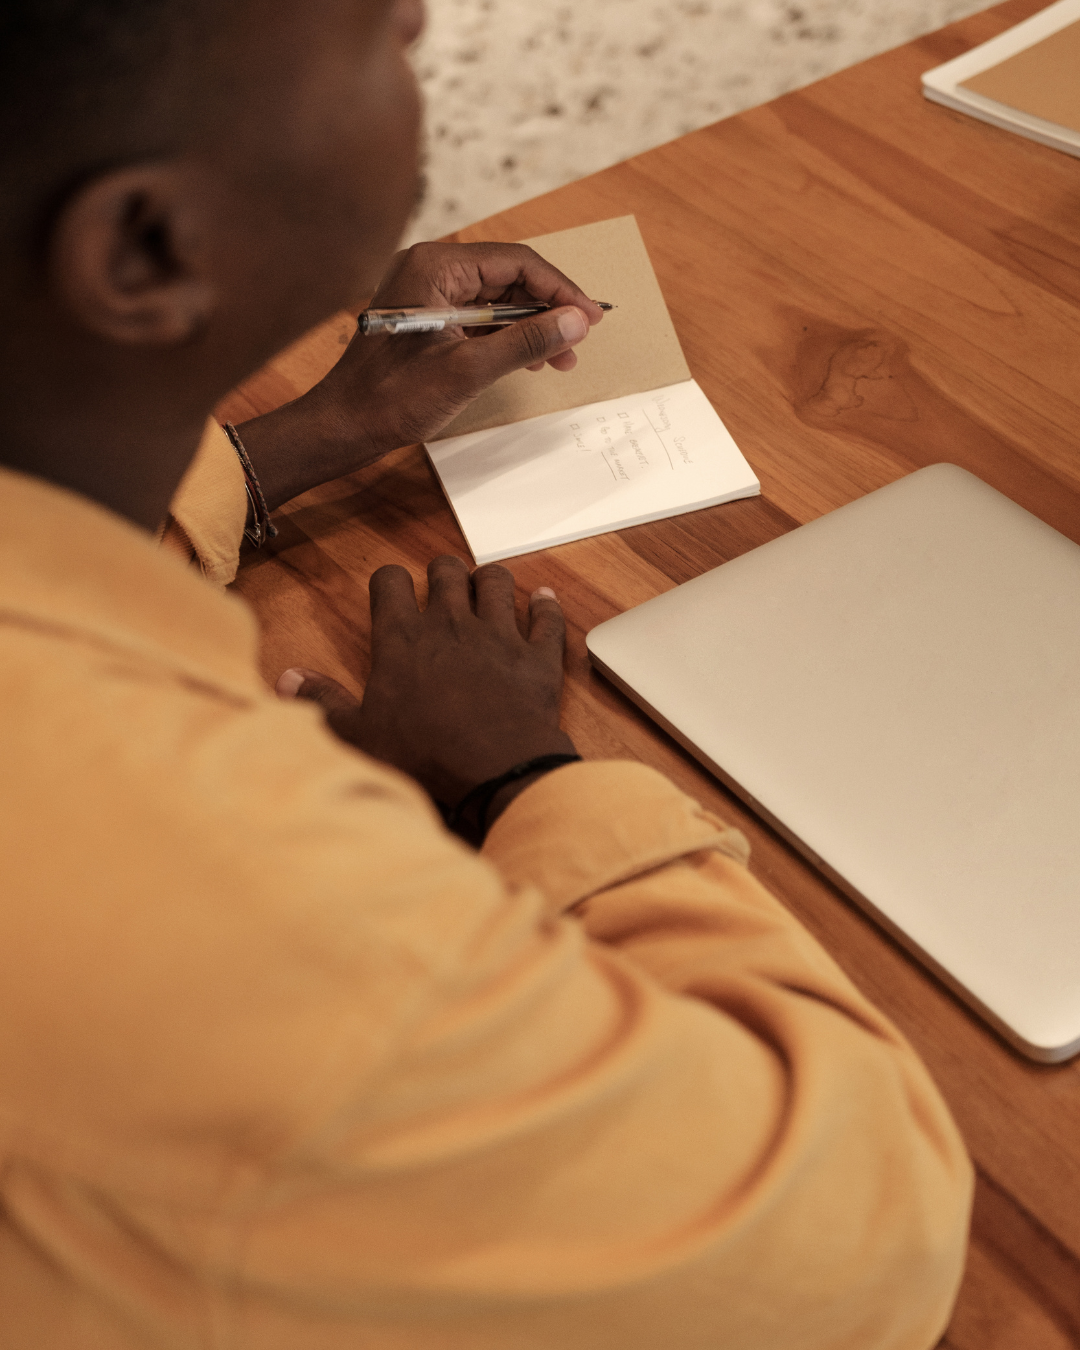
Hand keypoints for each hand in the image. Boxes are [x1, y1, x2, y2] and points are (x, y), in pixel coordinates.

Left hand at [237, 242, 604, 510]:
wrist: (344, 426)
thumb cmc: (392, 398)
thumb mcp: (469, 370)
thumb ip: (526, 341)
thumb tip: (575, 322)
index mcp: (435, 266)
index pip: (516, 262)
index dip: (560, 289)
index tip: (590, 316)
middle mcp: (430, 269)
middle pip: (509, 277)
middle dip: (548, 309)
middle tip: (579, 340)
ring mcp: (428, 293)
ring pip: (497, 299)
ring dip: (531, 326)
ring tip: (560, 358)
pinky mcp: (428, 319)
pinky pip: (479, 317)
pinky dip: (507, 336)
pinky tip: (530, 359)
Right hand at [276, 557, 576, 830]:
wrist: (492, 772)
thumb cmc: (423, 756)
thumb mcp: (358, 735)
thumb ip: (323, 701)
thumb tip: (286, 680)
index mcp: (402, 637)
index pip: (390, 582)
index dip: (390, 581)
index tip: (391, 591)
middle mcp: (450, 623)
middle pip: (447, 569)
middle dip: (443, 571)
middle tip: (443, 585)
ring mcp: (498, 635)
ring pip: (497, 581)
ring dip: (490, 580)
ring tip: (487, 588)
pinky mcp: (537, 656)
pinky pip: (547, 617)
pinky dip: (547, 605)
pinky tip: (545, 600)